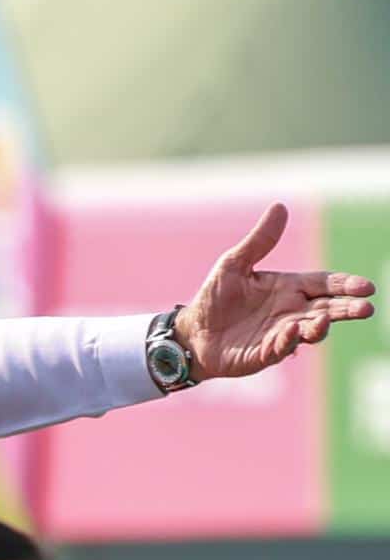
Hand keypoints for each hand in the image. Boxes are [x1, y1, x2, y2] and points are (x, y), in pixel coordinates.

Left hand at [175, 202, 374, 380]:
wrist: (194, 332)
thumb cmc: (216, 297)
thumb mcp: (234, 263)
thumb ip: (260, 240)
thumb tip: (280, 206)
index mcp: (288, 288)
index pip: (324, 284)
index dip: (345, 285)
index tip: (366, 287)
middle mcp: (291, 312)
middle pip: (328, 309)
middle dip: (347, 309)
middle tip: (366, 308)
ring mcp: (282, 334)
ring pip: (310, 331)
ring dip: (319, 327)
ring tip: (323, 321)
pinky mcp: (266, 353)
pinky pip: (282, 348)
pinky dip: (288, 342)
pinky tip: (290, 333)